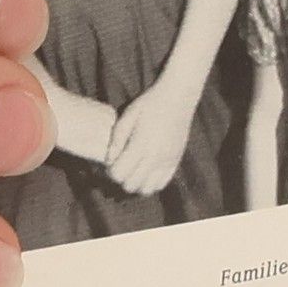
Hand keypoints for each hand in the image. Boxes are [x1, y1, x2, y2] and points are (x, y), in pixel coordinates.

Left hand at [107, 77, 199, 196]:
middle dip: (122, 178)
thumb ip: (116, 139)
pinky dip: (151, 183)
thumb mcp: (128, 116)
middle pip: (131, 185)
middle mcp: (155, 156)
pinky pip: (161, 184)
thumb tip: (109, 161)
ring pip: (146, 189)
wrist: (178, 97)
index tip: (112, 161)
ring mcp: (167, 160)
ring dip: (136, 183)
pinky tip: (146, 171)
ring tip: (134, 170)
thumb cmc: (149, 104)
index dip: (111, 171)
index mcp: (141, 144)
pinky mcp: (176, 161)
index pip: (119, 174)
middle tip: (122, 165)